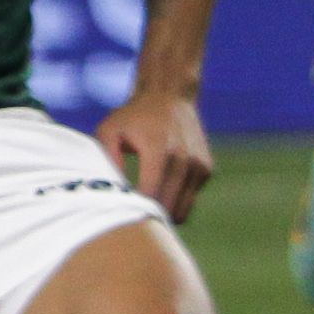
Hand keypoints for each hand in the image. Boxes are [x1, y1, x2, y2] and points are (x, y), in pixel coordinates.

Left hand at [95, 83, 215, 224]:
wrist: (170, 95)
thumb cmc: (133, 115)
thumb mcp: (109, 131)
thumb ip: (108, 161)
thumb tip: (113, 193)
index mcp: (160, 152)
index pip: (150, 197)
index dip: (134, 210)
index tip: (119, 210)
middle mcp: (185, 161)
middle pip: (168, 210)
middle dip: (149, 217)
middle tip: (129, 215)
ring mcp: (199, 167)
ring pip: (183, 211)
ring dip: (164, 214)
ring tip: (142, 206)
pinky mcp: (206, 170)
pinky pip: (190, 200)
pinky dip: (175, 202)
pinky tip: (159, 190)